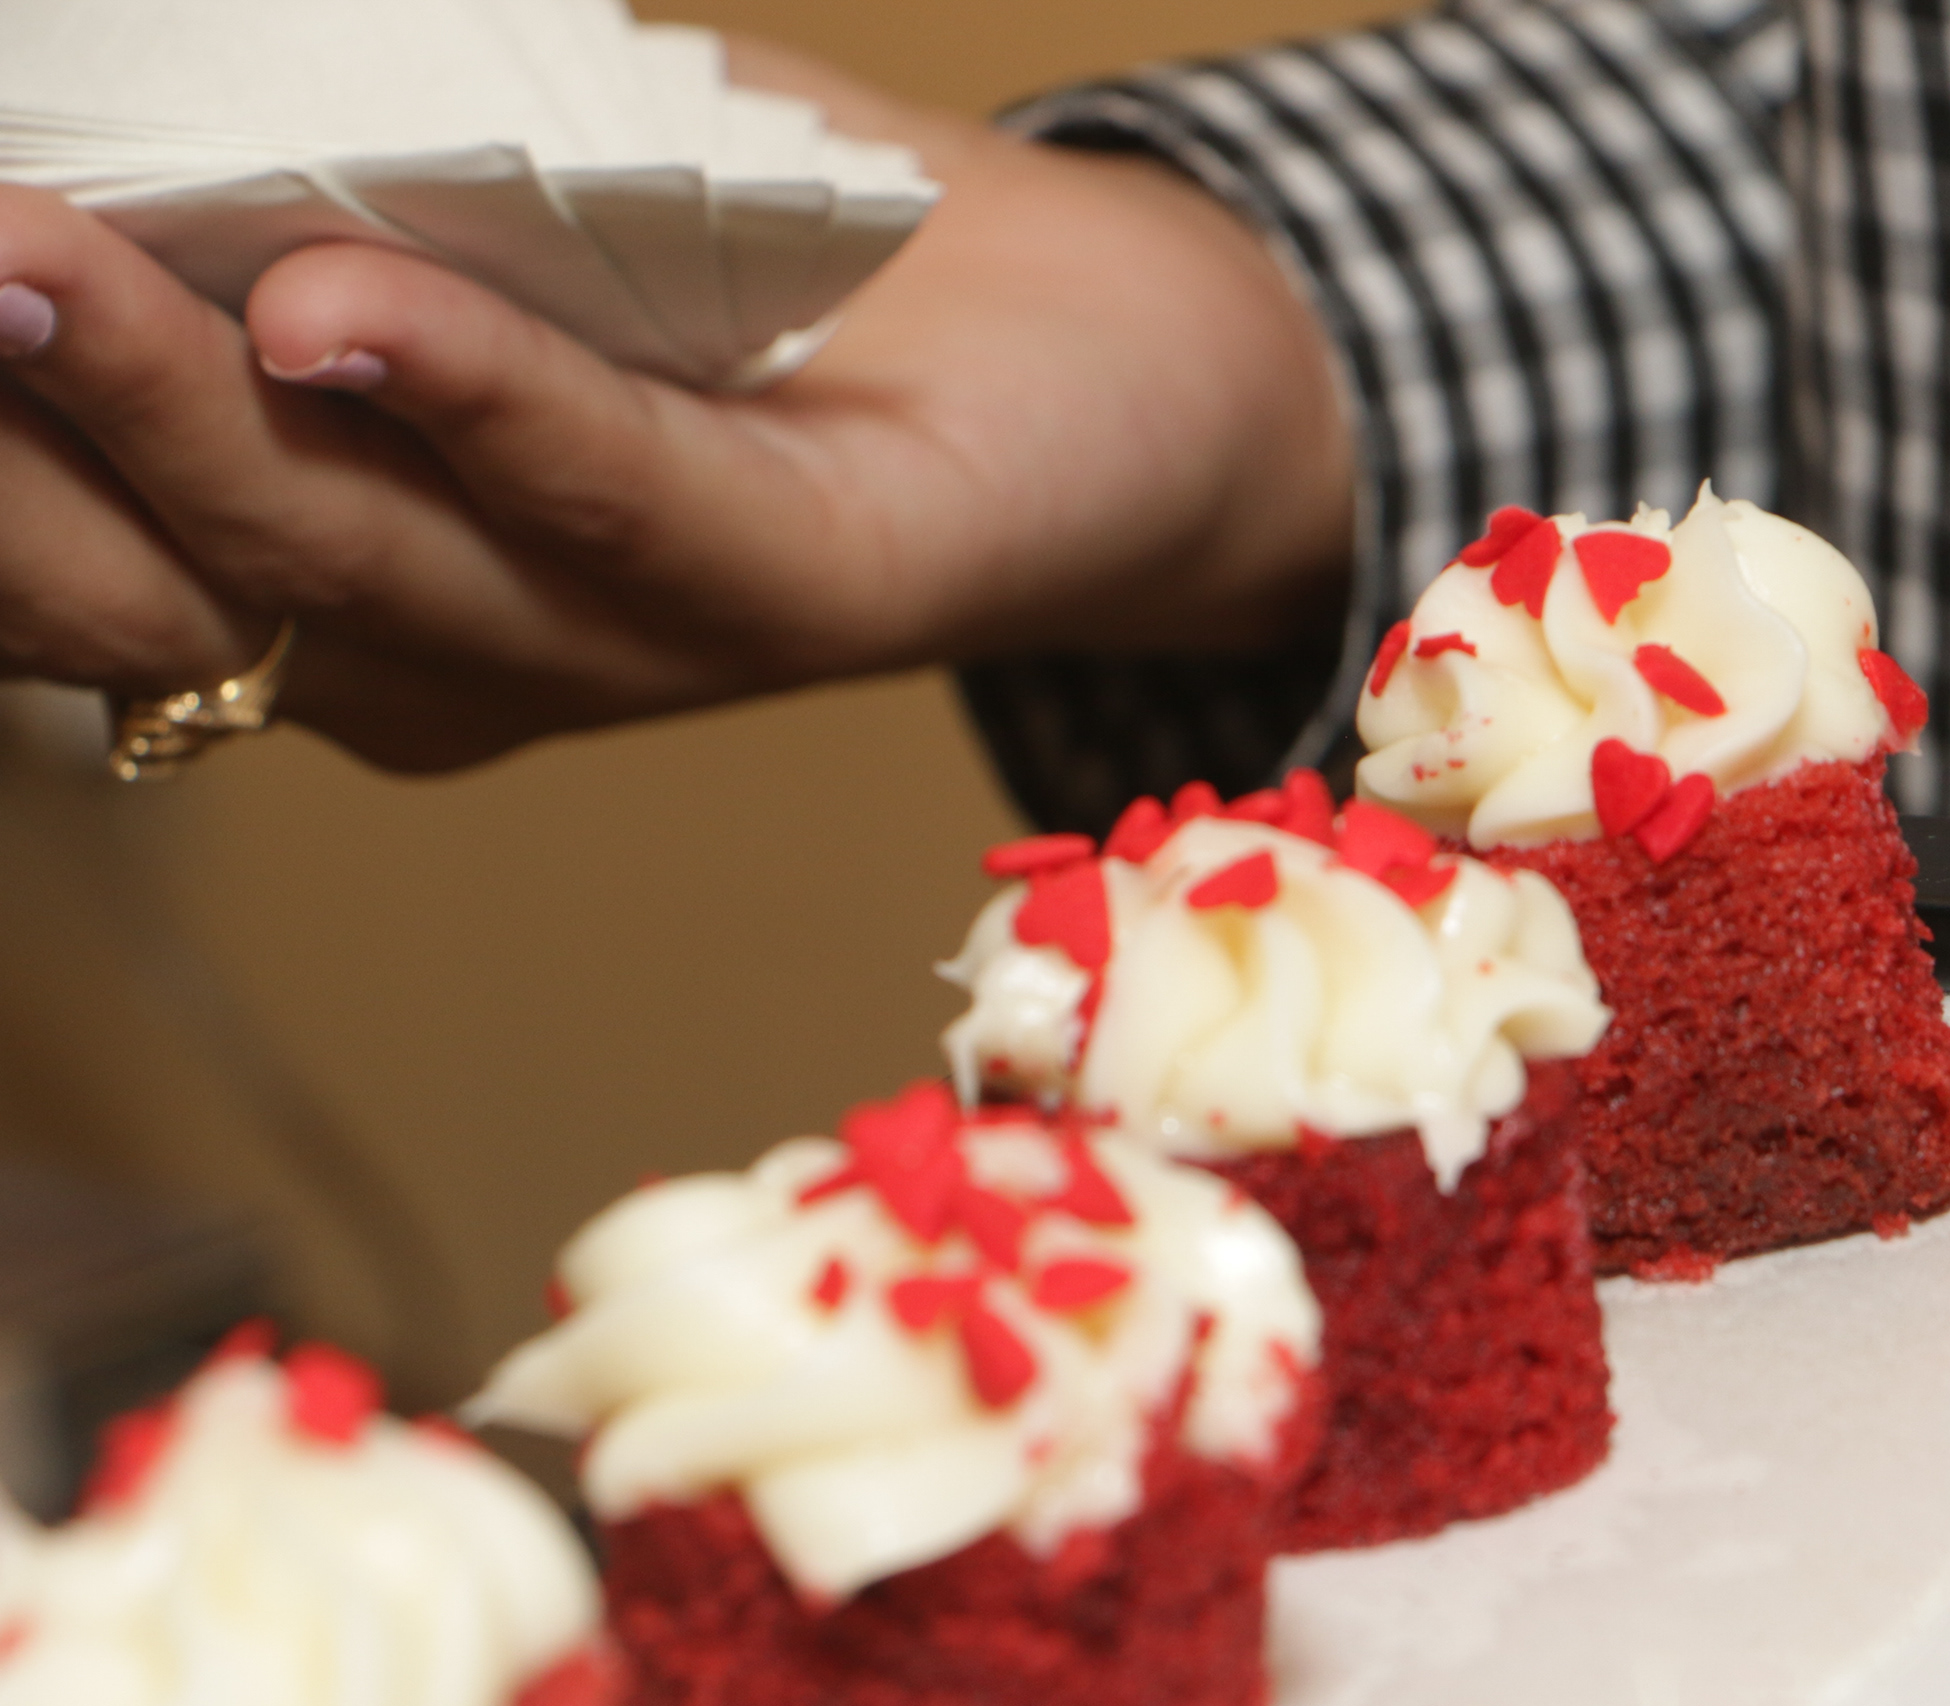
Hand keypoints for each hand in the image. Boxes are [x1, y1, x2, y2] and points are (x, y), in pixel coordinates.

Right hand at [0, 42, 1355, 772]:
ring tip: (12, 247)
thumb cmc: (744, 252)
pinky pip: (605, 506)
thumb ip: (268, 143)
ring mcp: (609, 643)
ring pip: (333, 554)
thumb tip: (82, 63)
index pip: (44, 546)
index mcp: (310, 564)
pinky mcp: (799, 599)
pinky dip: (469, 398)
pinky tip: (341, 305)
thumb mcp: (451, 175)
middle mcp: (428, 649)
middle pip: (135, 579)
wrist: (1094, 343)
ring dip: (155, 394)